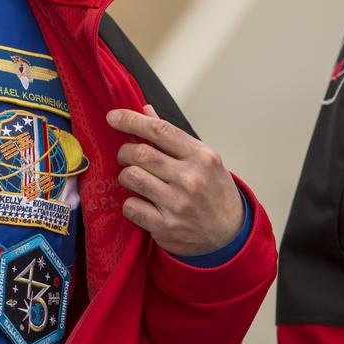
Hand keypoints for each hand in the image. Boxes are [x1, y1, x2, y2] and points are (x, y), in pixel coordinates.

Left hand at [108, 105, 244, 256]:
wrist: (230, 233)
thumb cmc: (213, 190)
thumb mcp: (203, 158)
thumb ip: (173, 136)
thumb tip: (145, 110)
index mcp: (201, 156)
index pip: (159, 130)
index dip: (131, 120)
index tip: (113, 117)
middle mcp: (190, 178)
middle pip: (140, 154)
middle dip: (124, 152)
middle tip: (125, 156)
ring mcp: (177, 204)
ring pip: (131, 177)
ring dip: (126, 176)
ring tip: (134, 178)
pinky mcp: (166, 227)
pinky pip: (130, 206)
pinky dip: (131, 203)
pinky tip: (142, 203)